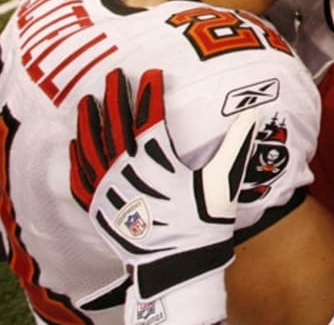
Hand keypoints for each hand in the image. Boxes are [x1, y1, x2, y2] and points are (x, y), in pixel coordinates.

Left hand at [69, 68, 257, 322]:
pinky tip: (76, 142)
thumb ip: (237, 145)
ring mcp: (109, 191)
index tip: (151, 73)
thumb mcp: (224, 182)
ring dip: (90, 122)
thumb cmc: (203, 221)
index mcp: (159, 163)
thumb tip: (253, 114)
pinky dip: (77, 157)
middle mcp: (128, 173)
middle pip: (117, 127)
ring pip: (93, 149)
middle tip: (113, 75)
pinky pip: (81, 178)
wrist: (178, 265)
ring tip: (88, 101)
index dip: (149, 93)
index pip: (149, 118)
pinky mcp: (99, 208)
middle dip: (115, 97)